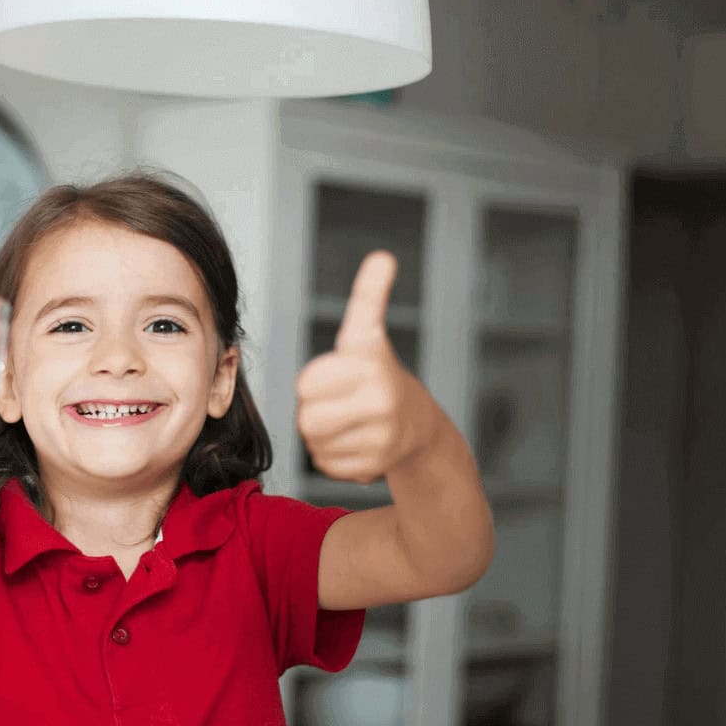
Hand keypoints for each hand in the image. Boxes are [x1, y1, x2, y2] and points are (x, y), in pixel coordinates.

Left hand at [296, 251, 435, 483]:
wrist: (419, 427)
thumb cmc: (377, 374)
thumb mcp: (367, 334)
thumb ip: (368, 297)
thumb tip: (382, 257)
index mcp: (371, 365)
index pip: (306, 384)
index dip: (314, 381)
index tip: (337, 377)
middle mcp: (381, 402)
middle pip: (307, 419)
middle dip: (314, 412)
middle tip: (338, 403)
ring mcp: (381, 439)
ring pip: (314, 444)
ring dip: (321, 436)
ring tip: (348, 422)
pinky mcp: (374, 468)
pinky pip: (326, 465)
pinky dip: (333, 457)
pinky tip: (356, 443)